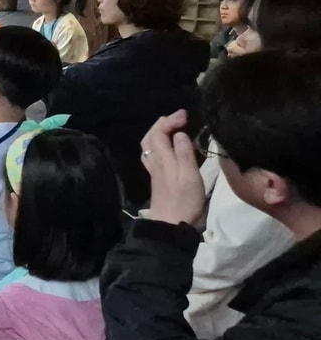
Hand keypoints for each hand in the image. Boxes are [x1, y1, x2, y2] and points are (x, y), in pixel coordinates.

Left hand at [140, 110, 205, 227]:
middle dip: (163, 123)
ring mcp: (154, 170)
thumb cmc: (184, 200)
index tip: (186, 115)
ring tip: (172, 127)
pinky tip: (167, 147)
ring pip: (149, 145)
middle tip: (180, 117)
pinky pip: (152, 154)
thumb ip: (184, 152)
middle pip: (151, 136)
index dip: (170, 120)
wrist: (170, 224)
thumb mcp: (189, 175)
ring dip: (159, 132)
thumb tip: (179, 133)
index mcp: (162, 158)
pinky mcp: (157, 177)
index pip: (160, 132)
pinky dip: (158, 143)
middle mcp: (155, 161)